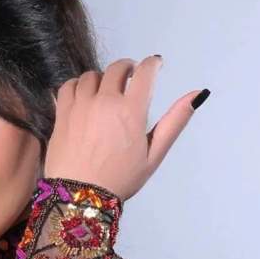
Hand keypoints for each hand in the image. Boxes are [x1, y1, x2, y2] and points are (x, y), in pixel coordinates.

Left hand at [44, 55, 208, 201]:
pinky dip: (77, 85)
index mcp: (131, 111)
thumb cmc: (120, 178)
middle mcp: (104, 102)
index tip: (155, 65)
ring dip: (102, 78)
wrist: (79, 195)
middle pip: (117, 68)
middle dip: (128, 68)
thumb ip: (175, 121)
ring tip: (106, 90)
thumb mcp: (154, 154)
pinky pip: (68, 86)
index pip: (145, 72)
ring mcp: (80, 106)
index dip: (153, 64)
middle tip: (131, 77)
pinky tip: (84, 95)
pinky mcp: (62, 113)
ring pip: (91, 76)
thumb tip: (197, 94)